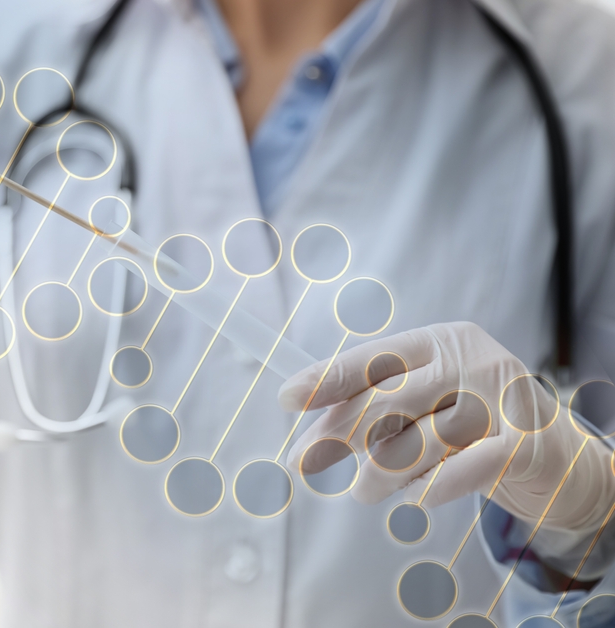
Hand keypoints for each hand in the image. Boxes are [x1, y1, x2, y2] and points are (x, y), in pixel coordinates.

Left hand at [280, 322, 614, 535]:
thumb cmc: (471, 425)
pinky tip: (416, 499)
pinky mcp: (526, 443)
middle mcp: (471, 361)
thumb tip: (310, 426)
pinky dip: (432, 489)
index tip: (285, 398)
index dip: (326, 379)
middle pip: (386, 402)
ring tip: (367, 492)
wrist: (557, 458)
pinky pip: (462, 470)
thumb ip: (376, 407)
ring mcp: (502, 399)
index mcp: (439, 342)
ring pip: (417, 443)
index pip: (373, 358)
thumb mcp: (425, 403)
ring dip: (381, 475)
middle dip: (338, 436)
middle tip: (303, 462)